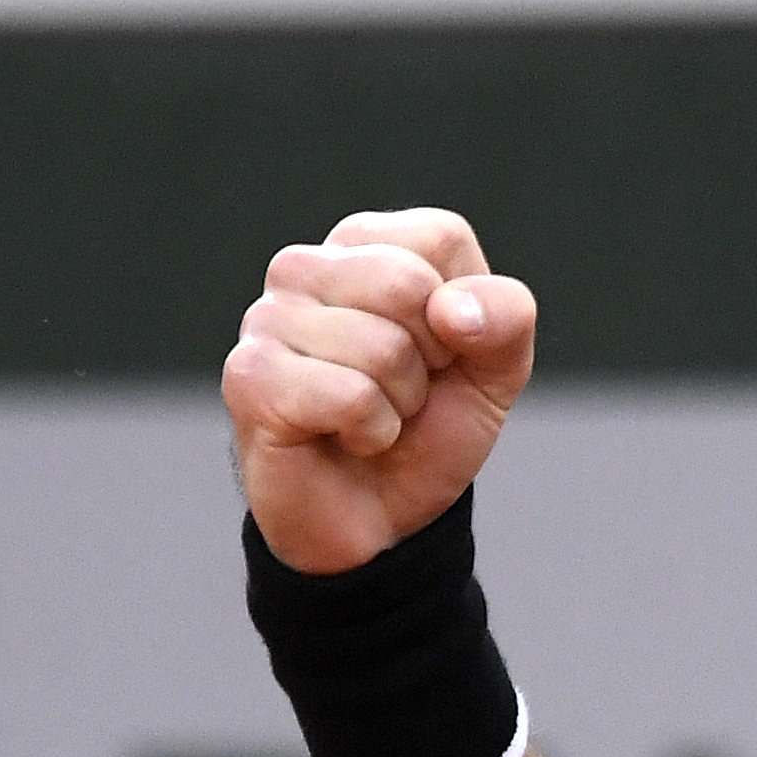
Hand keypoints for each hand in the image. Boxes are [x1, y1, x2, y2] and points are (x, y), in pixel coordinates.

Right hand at [222, 207, 537, 571]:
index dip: (464, 312)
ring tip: (372, 417)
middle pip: (407, 284)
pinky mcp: (250, 376)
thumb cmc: (426, 432)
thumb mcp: (495, 370)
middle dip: (431, 360)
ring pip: (382, 347)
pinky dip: (372, 432)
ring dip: (399, 404)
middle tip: (403, 392)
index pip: (440, 238)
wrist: (380, 518)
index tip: (441, 352)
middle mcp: (305, 268)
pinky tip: (345, 437)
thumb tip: (454, 309)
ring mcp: (267, 319)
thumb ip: (506, 317)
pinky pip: (350, 395)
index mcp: (364, 246)